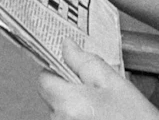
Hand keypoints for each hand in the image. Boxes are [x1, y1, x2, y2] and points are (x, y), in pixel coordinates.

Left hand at [37, 46, 158, 119]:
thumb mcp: (115, 82)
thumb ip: (85, 61)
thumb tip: (66, 45)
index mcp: (68, 102)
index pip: (44, 78)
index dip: (59, 70)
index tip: (73, 70)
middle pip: (53, 96)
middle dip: (70, 90)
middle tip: (98, 91)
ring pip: (62, 111)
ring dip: (76, 107)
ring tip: (104, 109)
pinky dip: (81, 118)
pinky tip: (101, 118)